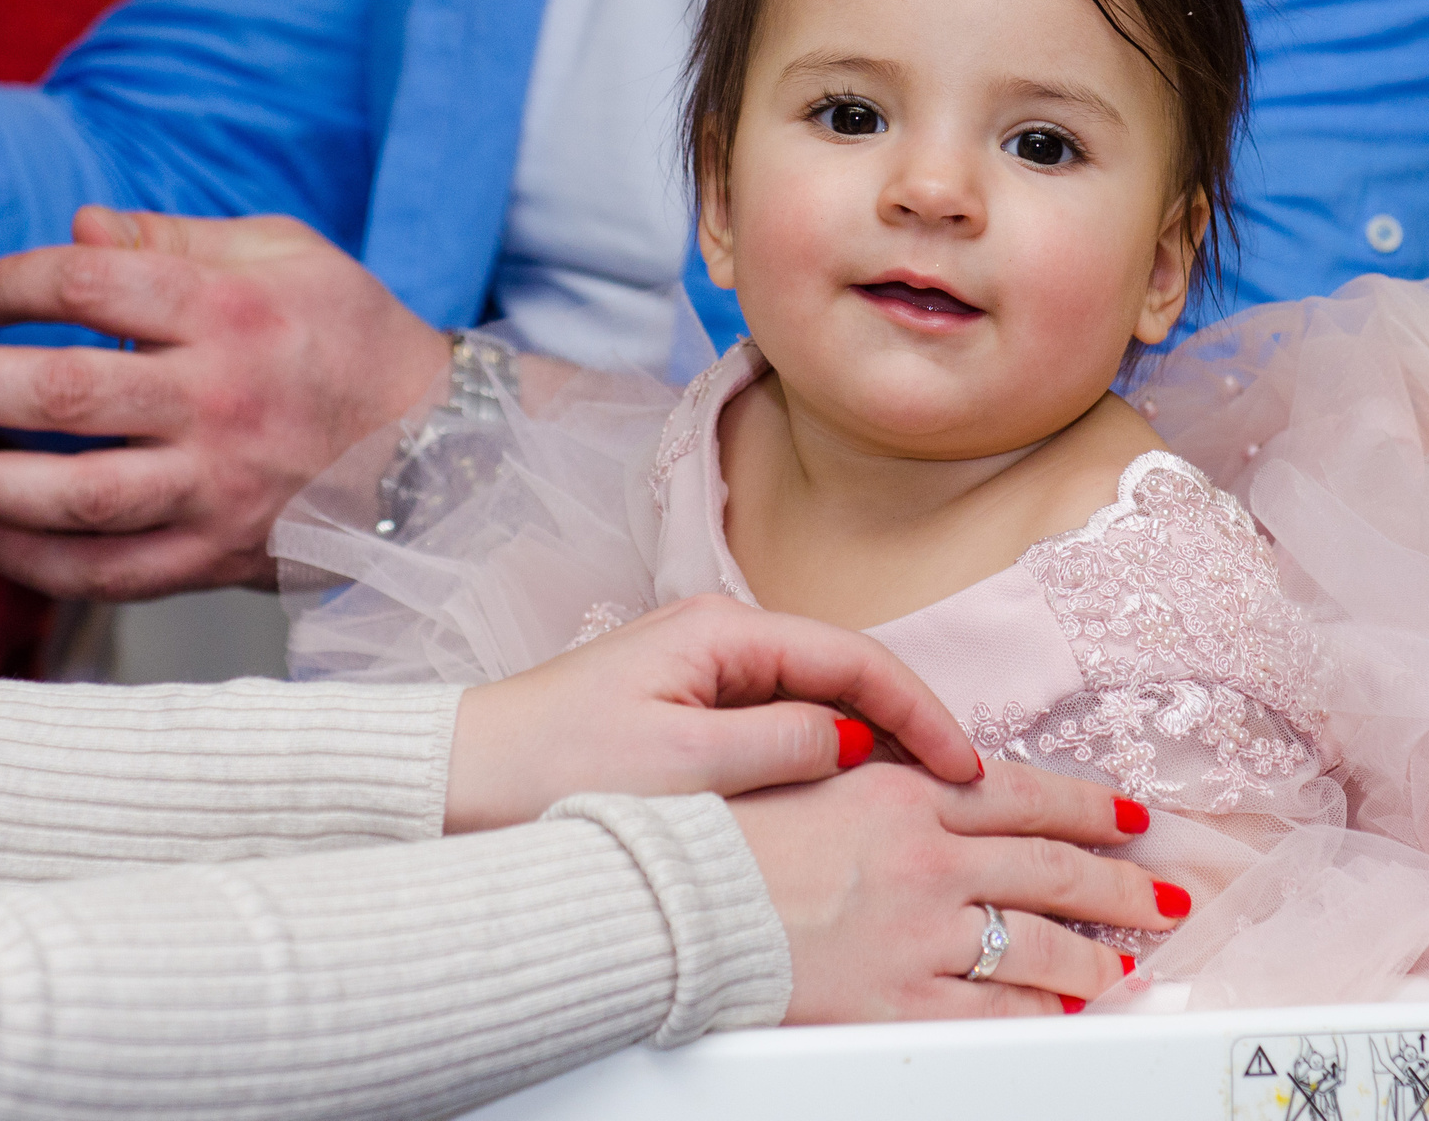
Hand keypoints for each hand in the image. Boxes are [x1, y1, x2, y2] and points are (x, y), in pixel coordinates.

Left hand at [0, 206, 452, 599]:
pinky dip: (37, 560)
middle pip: (61, 390)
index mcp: (235, 310)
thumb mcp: (287, 255)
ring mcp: (222, 484)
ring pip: (77, 493)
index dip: (12, 283)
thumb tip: (77, 232)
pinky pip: (112, 571)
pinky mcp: (222, 551)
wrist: (439, 445)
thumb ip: (178, 240)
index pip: (91, 284)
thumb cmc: (352, 335)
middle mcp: (223, 398)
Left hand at [444, 594, 987, 830]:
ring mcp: (711, 671)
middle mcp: (724, 637)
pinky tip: (853, 796)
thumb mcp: (678, 765)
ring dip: (874, 743)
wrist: (463, 779)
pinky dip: (828, 756)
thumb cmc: (554, 766)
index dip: (921, 710)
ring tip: (923, 798)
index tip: (964, 764)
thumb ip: (777, 746)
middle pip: (847, 673)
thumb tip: (853, 742)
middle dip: (910, 724)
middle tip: (962, 787)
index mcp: (723, 630)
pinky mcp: (696, 708)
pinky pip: (785, 724)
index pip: (855, 658)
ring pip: (821, 701)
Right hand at [733, 758, 1181, 1020]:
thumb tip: (942, 777)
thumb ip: (883, 776)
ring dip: (1096, 950)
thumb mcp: (812, 772)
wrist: (673, 902)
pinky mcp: (899, 999)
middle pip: (1051, 868)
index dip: (1086, 806)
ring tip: (1132, 955)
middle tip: (1164, 889)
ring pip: (1038, 941)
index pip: (1023, 796)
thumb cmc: (723, 833)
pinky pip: (993, 1010)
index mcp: (905, 794)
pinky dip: (1039, 1009)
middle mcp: (927, 859)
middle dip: (1119, 881)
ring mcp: (919, 932)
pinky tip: (1066, 1007)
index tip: (1127, 815)